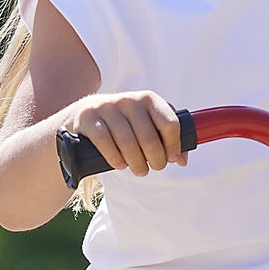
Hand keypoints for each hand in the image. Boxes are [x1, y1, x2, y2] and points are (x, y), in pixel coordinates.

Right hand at [63, 90, 185, 176]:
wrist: (87, 112)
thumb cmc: (125, 122)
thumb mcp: (147, 121)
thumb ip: (167, 136)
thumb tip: (182, 160)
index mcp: (149, 99)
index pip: (170, 123)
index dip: (174, 145)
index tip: (172, 158)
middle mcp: (130, 100)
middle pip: (149, 138)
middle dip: (156, 160)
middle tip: (155, 167)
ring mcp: (108, 107)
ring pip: (128, 143)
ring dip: (137, 163)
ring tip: (140, 170)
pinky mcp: (90, 118)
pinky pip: (105, 143)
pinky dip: (115, 159)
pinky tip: (121, 164)